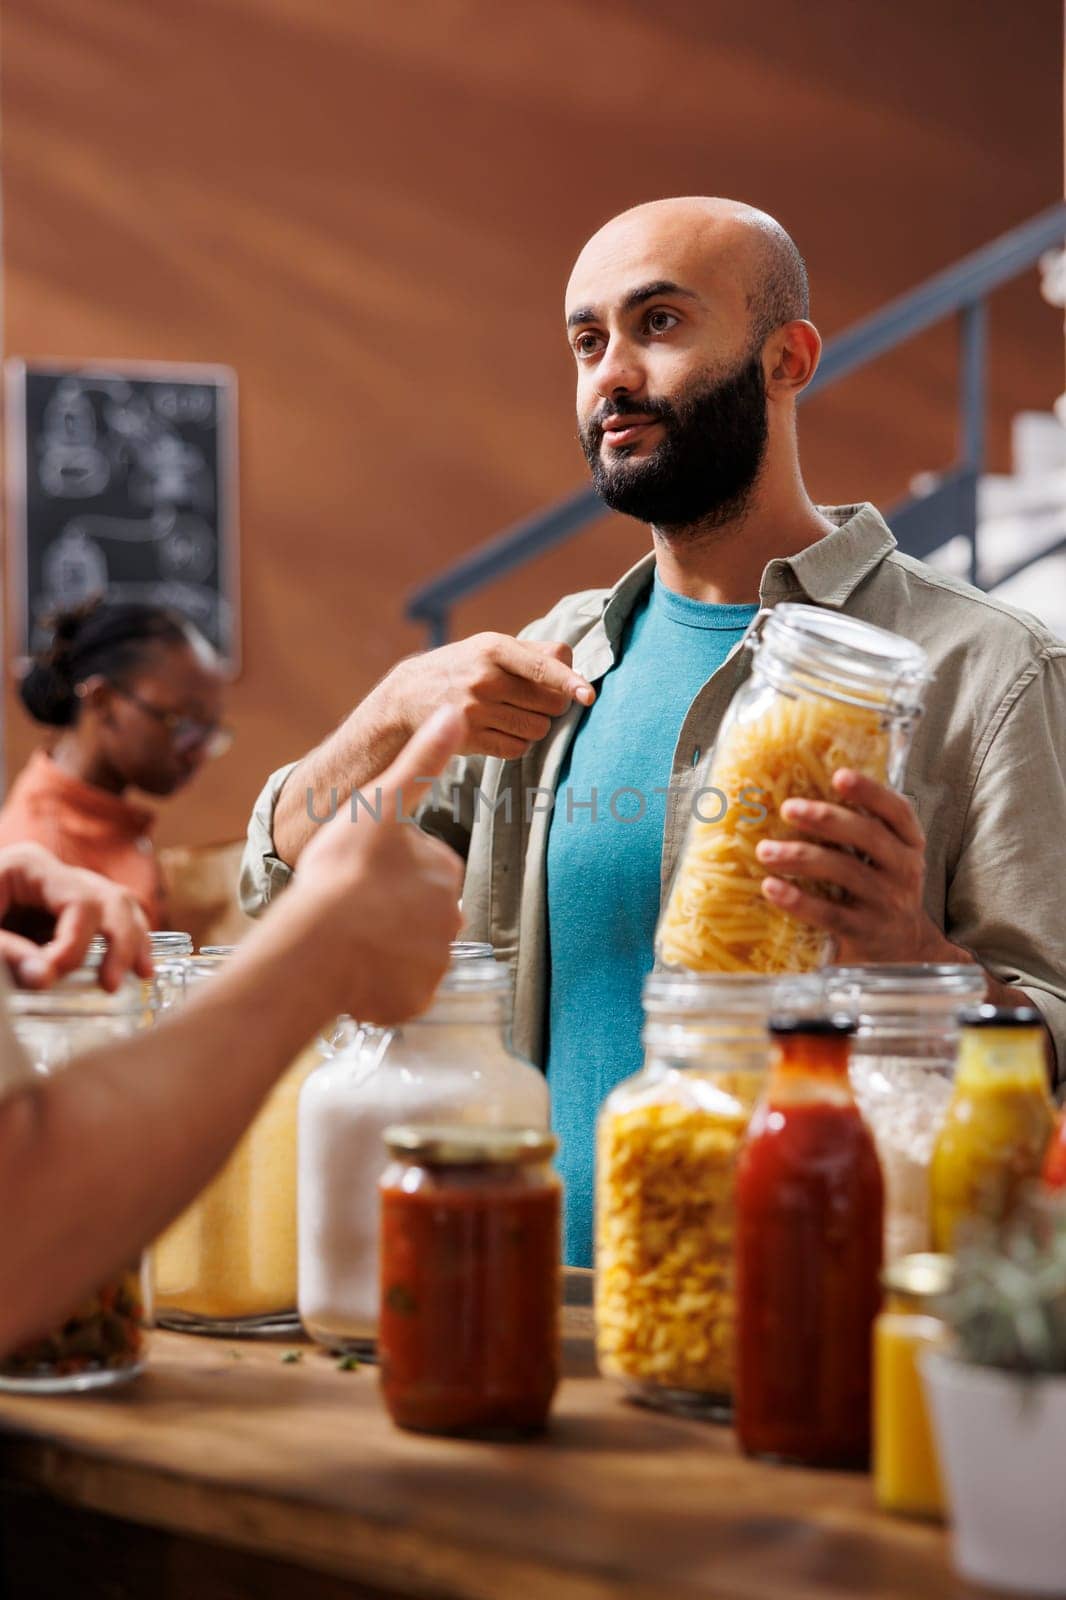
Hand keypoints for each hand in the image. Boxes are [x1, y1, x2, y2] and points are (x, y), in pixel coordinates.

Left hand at [0, 843, 153, 991]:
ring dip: (134, 942)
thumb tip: (45, 977)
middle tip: (111, 985)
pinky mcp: (66, 913)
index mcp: (29, 866)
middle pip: (110, 899)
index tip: (48, 979)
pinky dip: (124, 944)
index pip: (79, 902)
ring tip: (143, 974)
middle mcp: (55, 872)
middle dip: (121, 943)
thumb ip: (7, 952)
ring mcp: (66, 890)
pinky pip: (108, 922)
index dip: (75, 944)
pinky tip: (136, 968)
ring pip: (120, 907)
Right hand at [295, 707, 465, 1023]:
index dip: (392, 867)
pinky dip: (380, 983)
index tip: (363, 870)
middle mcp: (450, 918)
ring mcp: (433, 962)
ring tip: (347, 937)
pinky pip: (399, 989)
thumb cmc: (345, 870)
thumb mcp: (382, 802)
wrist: (320, 943)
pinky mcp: (413, 999)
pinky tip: (352, 969)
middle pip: (419, 910)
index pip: (427, 866)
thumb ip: (423, 760)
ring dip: (384, 945)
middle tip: (352, 905)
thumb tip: (457, 712)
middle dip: (391, 909)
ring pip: (408, 950)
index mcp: (444, 870)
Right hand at [383, 633, 595, 760]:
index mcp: (494, 648)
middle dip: (552, 705)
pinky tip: (500, 730)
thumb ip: (533, 653)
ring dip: (536, 726)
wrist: (405, 698)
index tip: (588, 696)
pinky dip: (517, 742)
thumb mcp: (487, 647)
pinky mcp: (470, 739)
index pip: (544, 666)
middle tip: (533, 700)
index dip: (570, 682)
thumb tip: (574, 668)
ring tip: (513, 714)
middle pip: (551, 703)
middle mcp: (485, 678)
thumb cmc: (462, 669)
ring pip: (539, 729)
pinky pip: (518, 748)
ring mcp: (476, 711)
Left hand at [754, 770, 952, 964]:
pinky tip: (771, 888)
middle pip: (869, 836)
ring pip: (845, 872)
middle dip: (827, 819)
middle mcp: (904, 869)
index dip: (870, 791)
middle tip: (788, 808)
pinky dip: (798, 901)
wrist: (902, 951)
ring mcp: (886, 903)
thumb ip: (856, 830)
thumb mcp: (882, 858)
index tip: (839, 776)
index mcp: (908, 843)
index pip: (897, 811)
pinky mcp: (864, 932)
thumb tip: (796, 790)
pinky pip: (829, 914)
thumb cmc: (878, 890)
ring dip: (802, 857)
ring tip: (765, 850)